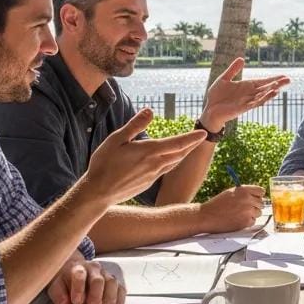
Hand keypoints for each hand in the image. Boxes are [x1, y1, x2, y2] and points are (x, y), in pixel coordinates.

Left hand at [48, 257, 124, 303]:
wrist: (74, 271)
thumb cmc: (65, 281)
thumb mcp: (56, 286)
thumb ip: (59, 296)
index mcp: (77, 268)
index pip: (79, 275)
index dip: (79, 288)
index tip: (76, 302)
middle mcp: (94, 269)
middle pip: (98, 281)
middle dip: (96, 298)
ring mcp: (106, 274)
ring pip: (112, 284)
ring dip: (108, 301)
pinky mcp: (114, 282)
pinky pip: (121, 290)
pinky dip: (119, 301)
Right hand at [82, 109, 205, 204]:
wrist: (98, 193)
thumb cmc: (104, 164)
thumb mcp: (116, 139)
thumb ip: (135, 125)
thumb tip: (150, 111)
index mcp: (149, 151)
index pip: (177, 143)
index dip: (192, 138)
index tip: (204, 133)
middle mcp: (155, 164)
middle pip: (179, 154)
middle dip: (191, 145)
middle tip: (200, 138)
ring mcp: (152, 176)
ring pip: (173, 163)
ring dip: (183, 154)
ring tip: (189, 148)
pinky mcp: (147, 183)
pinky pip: (164, 171)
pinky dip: (171, 163)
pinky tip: (168, 161)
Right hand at [196, 185, 265, 232]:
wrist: (207, 216)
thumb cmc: (218, 204)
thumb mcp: (231, 192)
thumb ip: (245, 193)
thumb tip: (258, 196)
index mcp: (244, 190)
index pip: (261, 191)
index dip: (258, 195)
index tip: (255, 198)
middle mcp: (247, 199)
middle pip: (261, 203)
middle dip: (254, 206)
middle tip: (245, 208)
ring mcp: (247, 211)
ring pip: (258, 213)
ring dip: (251, 214)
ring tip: (239, 214)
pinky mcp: (245, 222)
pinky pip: (253, 221)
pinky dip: (247, 222)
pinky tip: (237, 219)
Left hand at [200, 58, 290, 131]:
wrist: (209, 110)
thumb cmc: (216, 96)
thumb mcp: (224, 79)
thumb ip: (233, 70)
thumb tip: (242, 58)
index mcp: (246, 86)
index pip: (262, 81)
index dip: (273, 79)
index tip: (284, 76)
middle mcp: (249, 94)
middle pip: (266, 88)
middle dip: (277, 84)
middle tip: (289, 79)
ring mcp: (247, 101)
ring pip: (263, 95)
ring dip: (271, 90)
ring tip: (281, 85)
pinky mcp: (243, 108)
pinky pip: (256, 102)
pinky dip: (264, 98)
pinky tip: (271, 94)